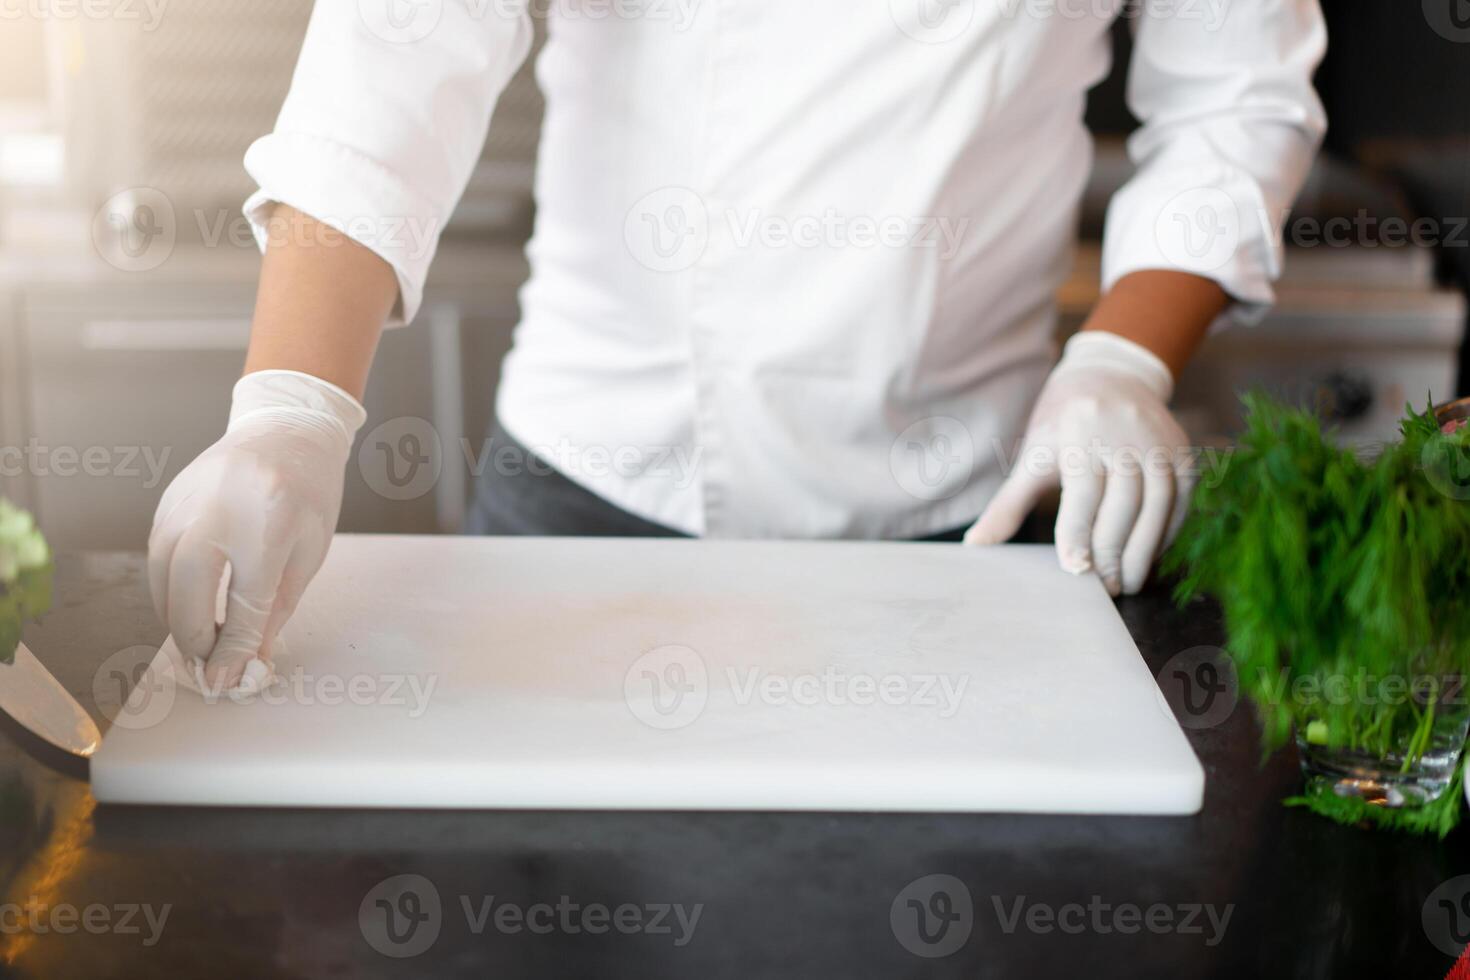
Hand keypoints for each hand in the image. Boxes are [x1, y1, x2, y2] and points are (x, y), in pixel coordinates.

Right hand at [148, 370, 365, 690]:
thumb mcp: (308, 555)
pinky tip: (188, 605)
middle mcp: (218, 509)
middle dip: (193, 637)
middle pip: (188, 590)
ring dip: (175, 617)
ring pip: (161, 576)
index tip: (224, 680)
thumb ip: (275, 611)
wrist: (286, 430)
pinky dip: (167, 589)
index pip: (243, 602)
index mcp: (269, 522)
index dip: (232, 649)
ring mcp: (186, 501)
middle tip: (207, 663)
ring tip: (199, 640)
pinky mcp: (166, 500)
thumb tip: (246, 663)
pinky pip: (156, 556)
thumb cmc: (308, 494)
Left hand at [964, 331, 1193, 595]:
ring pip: (1158, 505)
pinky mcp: (1182, 452)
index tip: (1075, 570)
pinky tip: (1146, 556)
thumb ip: (1007, 505)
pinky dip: (1165, 533)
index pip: (1083, 492)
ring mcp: (1158, 442)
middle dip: (1112, 551)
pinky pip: (1179, 500)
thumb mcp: (1032, 457)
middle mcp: (1124, 435)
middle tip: (1102, 588)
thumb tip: (975, 546)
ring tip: (1126, 582)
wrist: (1110, 376)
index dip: (1078, 533)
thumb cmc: (1061, 424)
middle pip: (1124, 503)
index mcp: (1079, 433)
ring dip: (1143, 550)